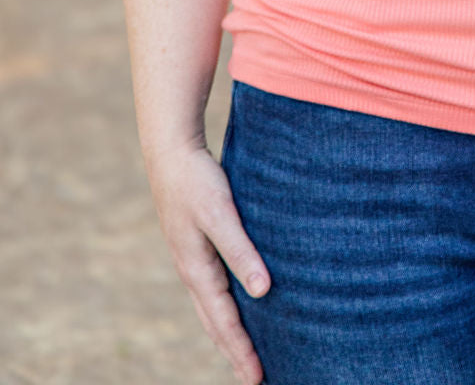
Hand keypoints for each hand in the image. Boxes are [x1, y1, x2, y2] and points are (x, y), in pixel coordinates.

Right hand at [148, 142, 270, 384]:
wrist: (170, 153)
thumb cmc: (197, 181)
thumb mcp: (220, 214)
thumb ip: (241, 251)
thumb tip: (263, 291)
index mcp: (197, 270)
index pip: (224, 321)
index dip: (242, 350)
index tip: (258, 378)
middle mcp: (192, 272)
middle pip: (215, 323)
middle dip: (234, 352)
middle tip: (256, 379)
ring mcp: (192, 261)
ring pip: (212, 309)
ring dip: (228, 334)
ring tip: (245, 354)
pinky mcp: (196, 247)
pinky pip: (212, 289)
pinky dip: (224, 308)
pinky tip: (239, 306)